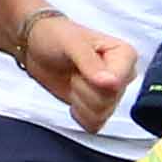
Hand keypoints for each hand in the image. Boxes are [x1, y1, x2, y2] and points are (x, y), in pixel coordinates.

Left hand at [19, 5, 135, 126]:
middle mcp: (122, 75)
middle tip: (75, 71)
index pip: (119, 83)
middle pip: (108, 101)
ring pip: (101, 114)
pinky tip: (74, 97)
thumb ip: (90, 63)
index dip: (96, 82)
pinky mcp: (99, 107)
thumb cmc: (56, 36)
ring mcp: (111, 94)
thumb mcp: (72, 43)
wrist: (36, 46)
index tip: (81, 70)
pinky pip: (95, 124)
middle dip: (83, 89)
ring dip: (79, 101)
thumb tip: (110, 83)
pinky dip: (79, 114)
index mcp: (124, 55)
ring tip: (74, 80)